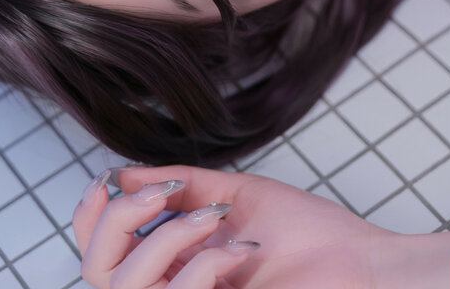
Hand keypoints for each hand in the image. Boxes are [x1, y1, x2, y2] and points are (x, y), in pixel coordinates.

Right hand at [73, 164, 405, 288]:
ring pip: (127, 286)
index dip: (89, 216)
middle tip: (164, 194)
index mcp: (172, 262)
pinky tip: (241, 251)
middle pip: (96, 271)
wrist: (359, 265)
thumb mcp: (234, 195)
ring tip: (215, 219)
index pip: (99, 250)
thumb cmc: (306, 235)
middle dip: (120, 220)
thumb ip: (179, 186)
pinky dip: (205, 262)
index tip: (109, 178)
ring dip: (169, 237)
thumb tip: (121, 172)